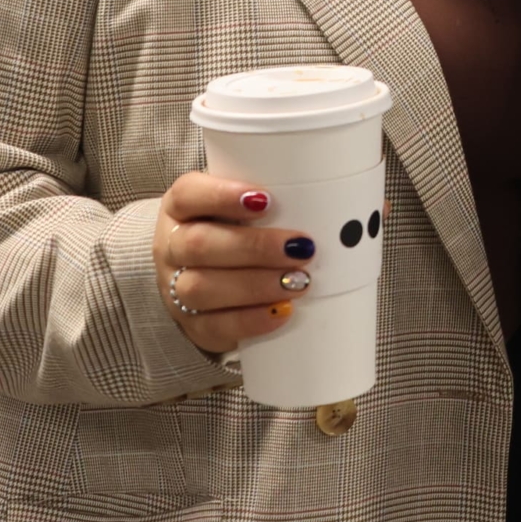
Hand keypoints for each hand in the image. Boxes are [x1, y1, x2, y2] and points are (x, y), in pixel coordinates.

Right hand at [151, 173, 313, 355]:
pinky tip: (282, 312)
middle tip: (301, 249)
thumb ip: (277, 200)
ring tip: (298, 283)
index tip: (267, 200)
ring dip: (255, 286)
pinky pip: (213, 327)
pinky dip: (251, 321)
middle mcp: (171, 245)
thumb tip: (348, 202)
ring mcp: (175, 287)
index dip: (223, 196)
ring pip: (202, 288)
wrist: (201, 273)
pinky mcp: (191, 324)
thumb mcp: (242, 207)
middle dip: (255, 247)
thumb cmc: (234, 229)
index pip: (189, 194)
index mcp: (180, 206)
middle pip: (198, 244)